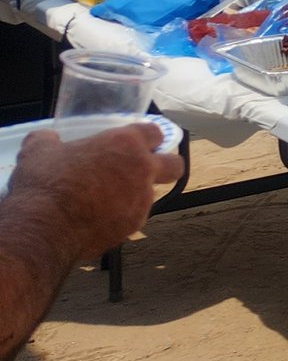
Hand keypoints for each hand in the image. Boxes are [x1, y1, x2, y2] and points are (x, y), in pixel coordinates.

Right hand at [12, 123, 179, 255]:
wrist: (45, 227)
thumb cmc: (45, 184)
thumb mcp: (38, 152)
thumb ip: (48, 140)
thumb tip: (47, 137)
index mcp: (126, 144)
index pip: (155, 132)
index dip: (148, 137)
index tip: (138, 142)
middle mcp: (142, 170)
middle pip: (174, 165)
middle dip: (165, 166)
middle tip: (142, 169)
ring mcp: (142, 200)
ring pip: (152, 194)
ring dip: (137, 194)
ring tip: (108, 198)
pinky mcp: (134, 225)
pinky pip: (134, 217)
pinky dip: (122, 216)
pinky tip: (100, 218)